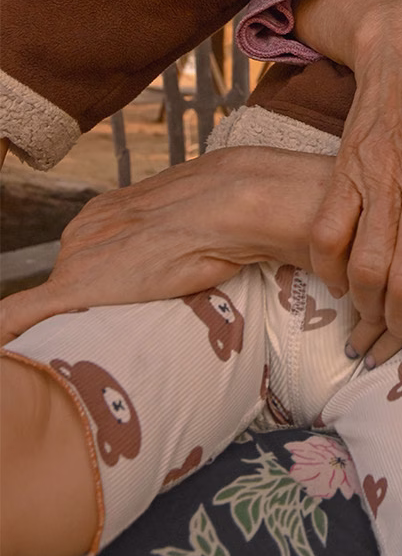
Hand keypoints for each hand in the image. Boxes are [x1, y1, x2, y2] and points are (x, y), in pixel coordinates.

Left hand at [0, 148, 331, 345]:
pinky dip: (7, 334)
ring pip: (54, 307)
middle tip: (116, 331)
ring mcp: (74, 258)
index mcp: (102, 214)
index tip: (114, 308)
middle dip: (84, 310)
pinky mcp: (75, 286)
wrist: (225, 205)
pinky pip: (18, 315)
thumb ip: (164, 239)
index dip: (97, 292)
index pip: (84, 262)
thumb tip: (184, 256)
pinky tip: (4, 351)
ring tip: (101, 346)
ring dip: (69, 326)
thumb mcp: (185, 223)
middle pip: (69, 285)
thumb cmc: (219, 214)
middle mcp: (80, 232)